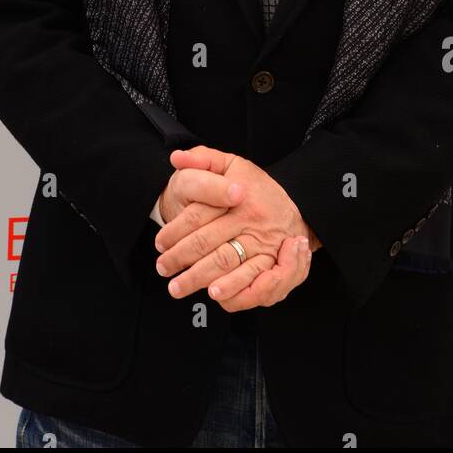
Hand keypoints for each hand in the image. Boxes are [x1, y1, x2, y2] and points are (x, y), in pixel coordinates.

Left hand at [155, 146, 315, 310]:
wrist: (293, 206)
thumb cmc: (254, 187)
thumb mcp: (232, 164)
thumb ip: (203, 158)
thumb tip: (176, 158)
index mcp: (239, 197)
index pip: (198, 216)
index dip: (174, 231)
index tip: (159, 243)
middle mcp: (252, 222)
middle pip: (209, 244)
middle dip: (180, 259)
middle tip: (163, 268)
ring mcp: (264, 246)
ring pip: (227, 265)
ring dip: (200, 279)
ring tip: (178, 287)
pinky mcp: (275, 266)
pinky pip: (253, 284)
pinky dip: (234, 293)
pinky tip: (215, 295)